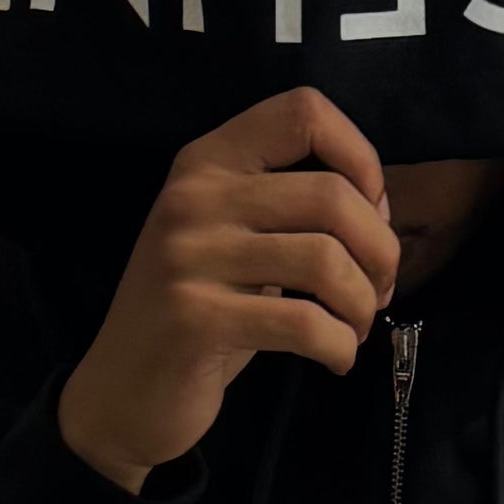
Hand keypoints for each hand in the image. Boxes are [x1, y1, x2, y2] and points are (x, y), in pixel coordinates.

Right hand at [59, 90, 399, 492]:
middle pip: (331, 194)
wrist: (123, 392)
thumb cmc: (201, 312)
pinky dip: (339, 346)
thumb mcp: (234, 239)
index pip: (302, 111)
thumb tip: (379, 207)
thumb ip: (290, 208)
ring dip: (362, 304)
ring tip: (354, 328)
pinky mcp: (195, 320)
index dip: (359, 157)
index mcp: (207, 161)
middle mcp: (193, 197)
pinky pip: (304, 322)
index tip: (371, 213)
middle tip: (378, 291)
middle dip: (380, 251)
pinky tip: (335, 359)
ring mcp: (189, 257)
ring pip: (326, 260)